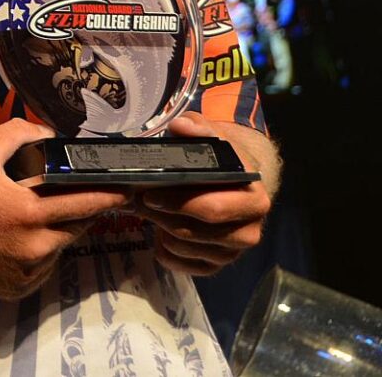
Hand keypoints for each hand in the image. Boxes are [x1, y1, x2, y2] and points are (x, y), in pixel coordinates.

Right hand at [0, 118, 129, 299]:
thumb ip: (17, 134)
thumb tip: (47, 134)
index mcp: (28, 212)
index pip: (84, 203)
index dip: (109, 195)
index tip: (127, 189)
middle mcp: (34, 247)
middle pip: (78, 228)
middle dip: (86, 212)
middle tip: (85, 198)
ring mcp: (26, 272)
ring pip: (59, 248)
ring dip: (58, 231)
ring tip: (39, 215)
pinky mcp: (16, 289)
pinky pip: (41, 268)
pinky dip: (39, 253)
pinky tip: (19, 238)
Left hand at [133, 111, 275, 275]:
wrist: (235, 181)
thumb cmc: (220, 159)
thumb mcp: (212, 136)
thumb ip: (197, 128)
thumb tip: (180, 126)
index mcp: (253, 198)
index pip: (211, 208)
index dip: (177, 202)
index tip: (149, 192)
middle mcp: (250, 229)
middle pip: (196, 231)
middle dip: (163, 216)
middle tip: (139, 200)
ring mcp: (234, 250)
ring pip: (187, 248)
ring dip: (161, 230)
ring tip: (147, 210)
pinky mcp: (218, 264)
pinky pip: (185, 266)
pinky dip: (167, 252)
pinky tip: (160, 234)